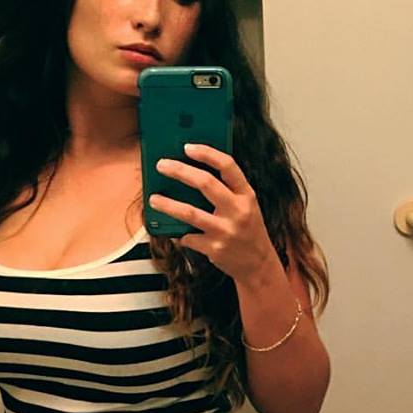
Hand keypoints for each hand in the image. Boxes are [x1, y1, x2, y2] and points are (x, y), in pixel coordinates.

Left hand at [148, 143, 277, 282]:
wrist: (259, 265)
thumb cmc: (248, 231)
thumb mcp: (247, 206)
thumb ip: (228, 191)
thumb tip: (193, 174)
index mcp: (247, 195)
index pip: (228, 166)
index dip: (207, 153)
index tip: (187, 147)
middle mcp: (238, 211)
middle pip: (205, 183)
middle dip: (180, 171)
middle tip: (162, 165)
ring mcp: (226, 231)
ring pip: (190, 213)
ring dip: (167, 204)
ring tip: (154, 199)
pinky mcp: (214, 248)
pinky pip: (188, 237)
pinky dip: (180, 234)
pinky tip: (176, 232)